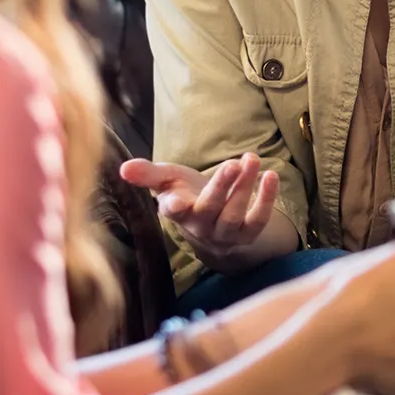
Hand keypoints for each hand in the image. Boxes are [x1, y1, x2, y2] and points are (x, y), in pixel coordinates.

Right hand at [120, 152, 278, 265]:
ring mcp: (225, 234)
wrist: (211, 220)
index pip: (173, 213)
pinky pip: (258, 221)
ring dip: (246, 188)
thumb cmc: (185, 193)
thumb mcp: (167, 180)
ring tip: (252, 160)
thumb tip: (123, 168)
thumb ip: (148, 174)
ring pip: (234, 215)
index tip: (175, 201)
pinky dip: (266, 200)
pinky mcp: (247, 234)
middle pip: (211, 209)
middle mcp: (201, 227)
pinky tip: (271, 176)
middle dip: (222, 187)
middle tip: (234, 164)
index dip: (174, 207)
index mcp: (178, 213)